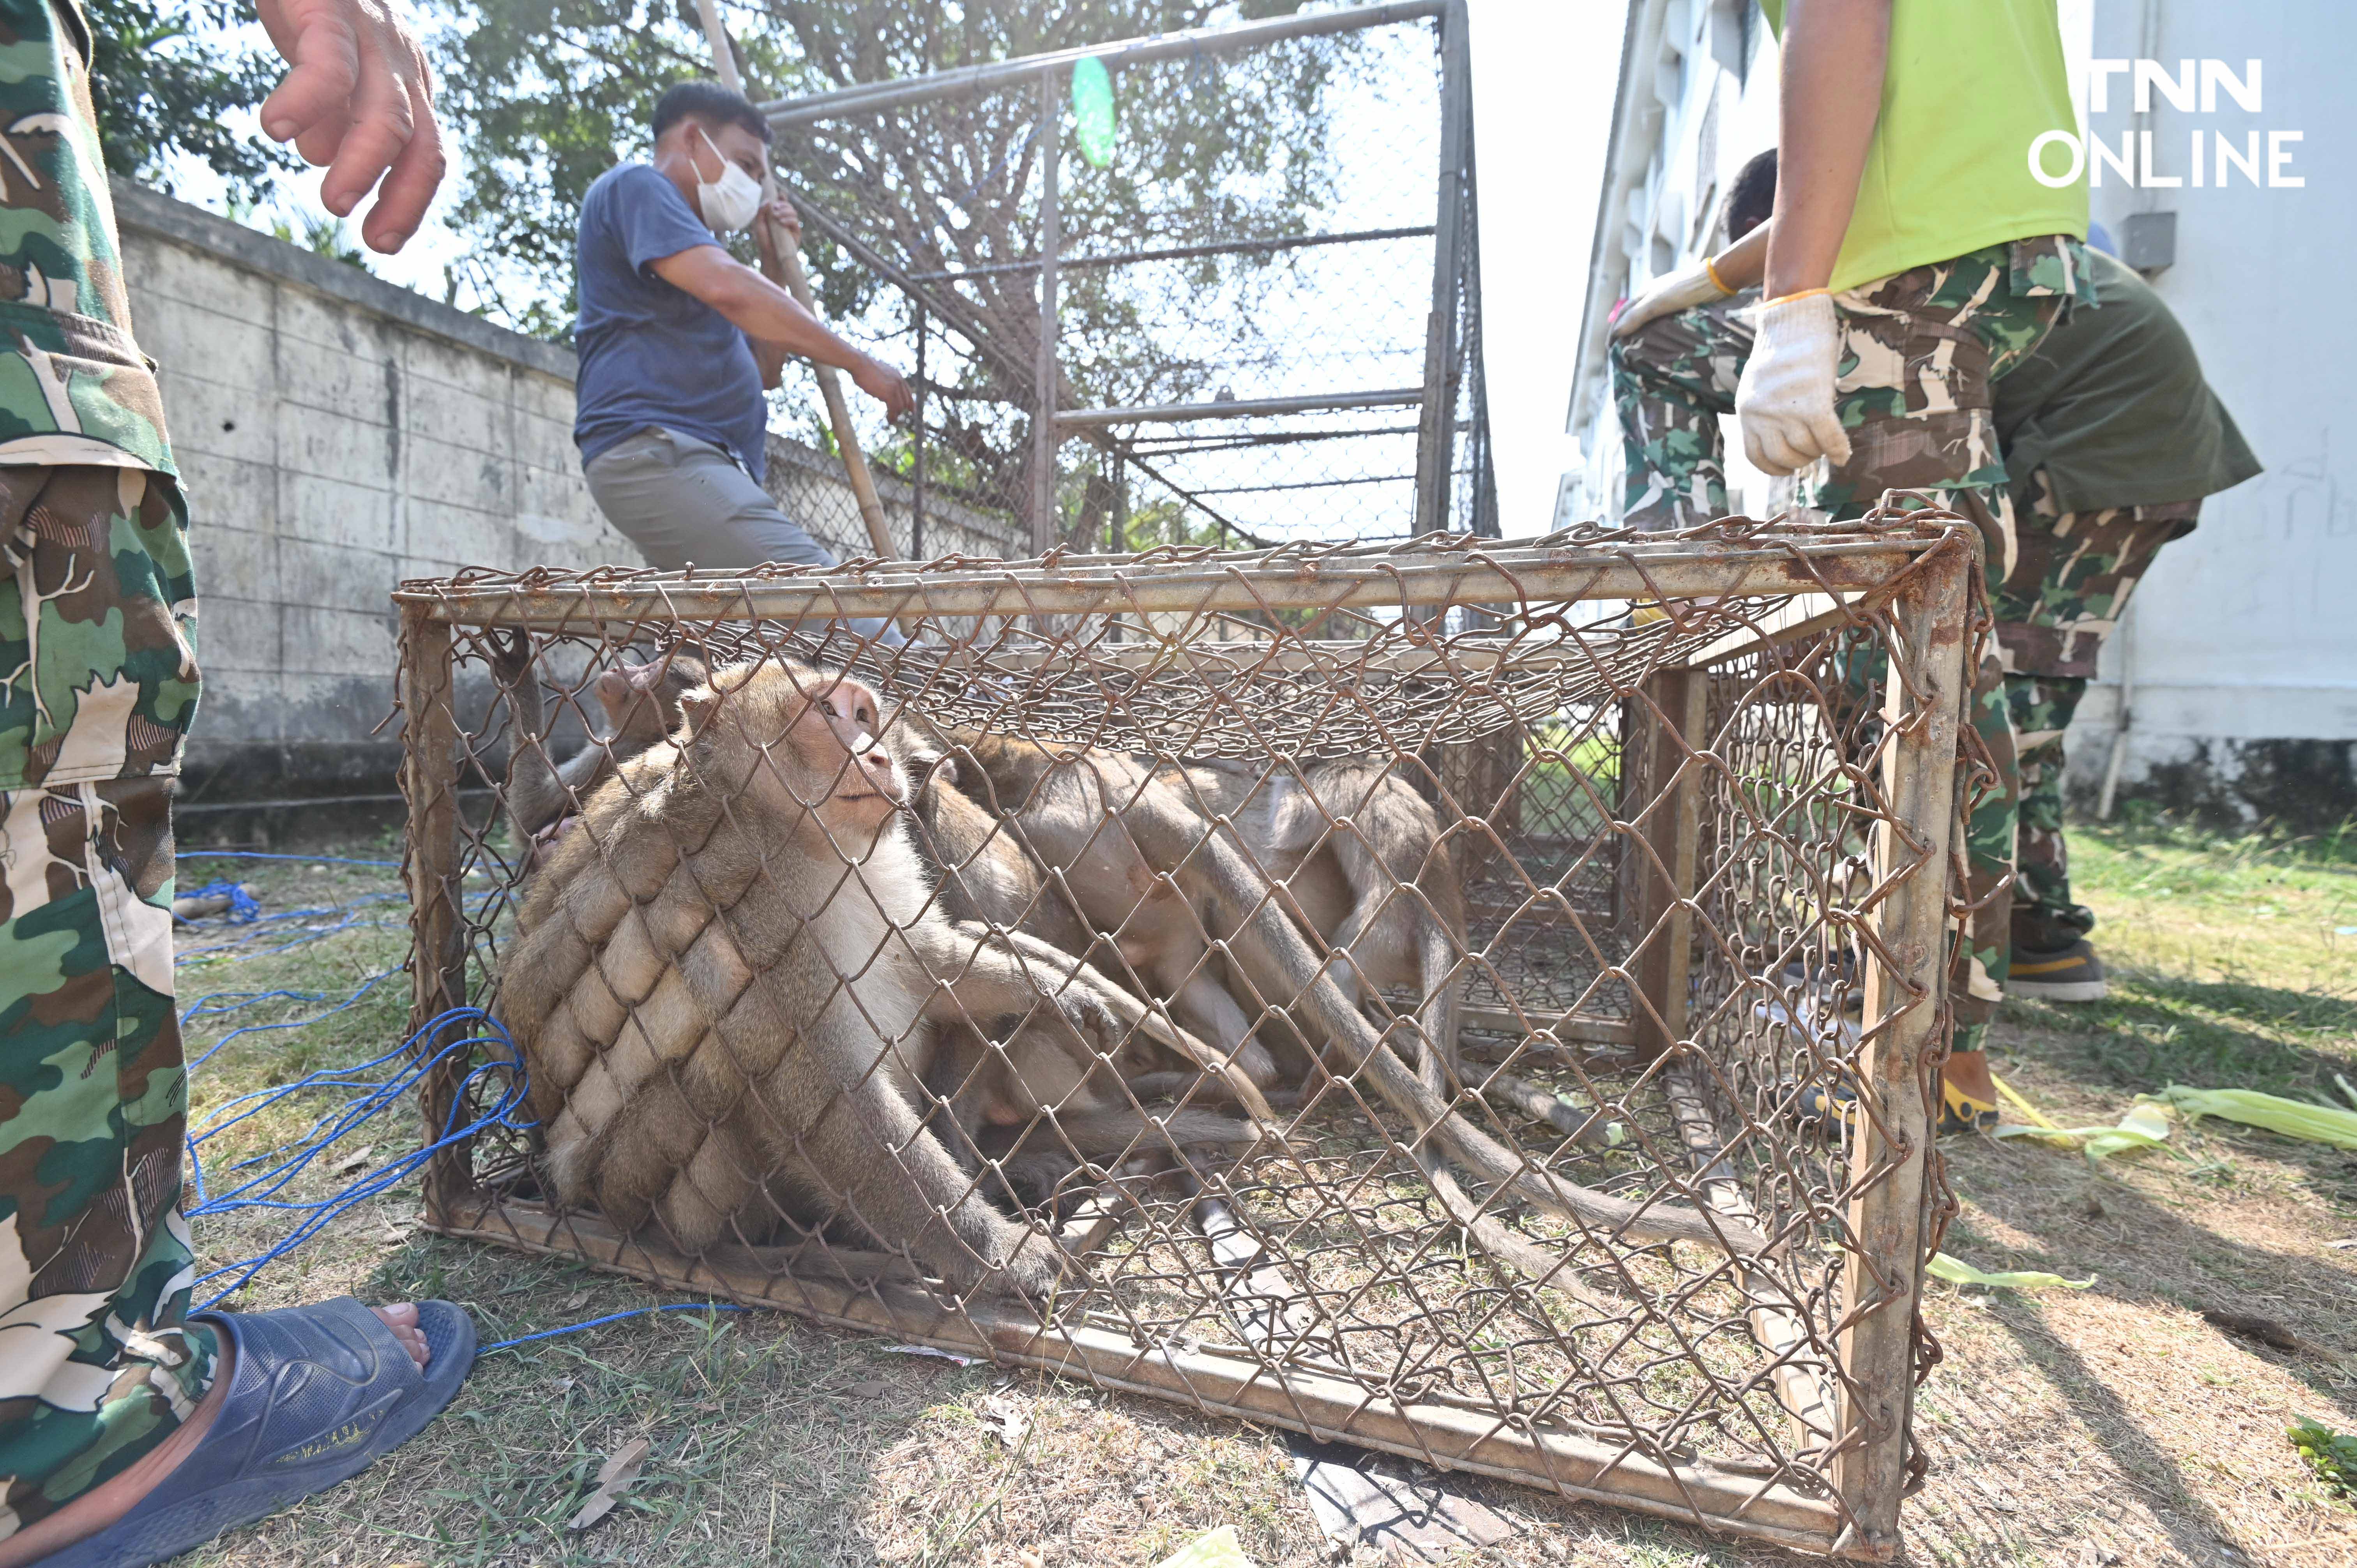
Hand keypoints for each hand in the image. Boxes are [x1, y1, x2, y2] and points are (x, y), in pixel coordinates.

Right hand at [252, 0, 444, 252]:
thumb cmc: (315, 9)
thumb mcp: (333, 68)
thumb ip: (332, 111)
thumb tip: (319, 153)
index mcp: (405, 85)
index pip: (426, 156)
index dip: (410, 202)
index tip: (381, 240)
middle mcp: (399, 65)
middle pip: (421, 144)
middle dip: (403, 199)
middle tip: (371, 240)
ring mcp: (371, 38)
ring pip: (388, 114)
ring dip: (363, 165)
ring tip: (333, 202)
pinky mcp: (330, 11)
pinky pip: (330, 63)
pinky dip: (308, 100)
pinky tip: (277, 128)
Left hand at [756, 194, 801, 244]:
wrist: (770, 255)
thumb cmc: (763, 240)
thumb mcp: (758, 225)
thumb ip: (761, 212)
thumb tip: (768, 201)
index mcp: (777, 215)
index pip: (782, 203)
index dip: (783, 198)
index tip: (780, 195)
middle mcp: (785, 219)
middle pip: (789, 206)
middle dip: (783, 204)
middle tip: (775, 207)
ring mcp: (791, 225)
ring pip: (793, 212)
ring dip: (786, 211)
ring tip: (777, 216)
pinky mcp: (796, 233)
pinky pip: (795, 222)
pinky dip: (789, 220)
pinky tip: (782, 222)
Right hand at [851, 354, 914, 422]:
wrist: (860, 364)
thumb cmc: (864, 368)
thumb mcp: (879, 372)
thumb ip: (885, 379)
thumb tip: (884, 387)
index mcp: (898, 376)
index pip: (908, 392)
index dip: (911, 403)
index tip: (911, 411)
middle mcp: (899, 381)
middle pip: (905, 401)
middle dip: (901, 410)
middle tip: (895, 417)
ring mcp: (895, 387)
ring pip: (900, 406)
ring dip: (895, 415)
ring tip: (890, 420)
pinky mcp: (889, 394)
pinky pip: (893, 409)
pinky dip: (891, 416)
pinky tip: (888, 419)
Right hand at [1609, 259, 1731, 339]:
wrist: (1715, 281)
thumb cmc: (1685, 290)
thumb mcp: (1657, 303)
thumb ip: (1637, 316)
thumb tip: (1617, 333)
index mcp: (1645, 293)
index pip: (1623, 314)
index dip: (1615, 330)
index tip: (1610, 347)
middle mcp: (1654, 296)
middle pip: (1633, 316)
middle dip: (1625, 332)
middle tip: (1621, 351)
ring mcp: (1667, 300)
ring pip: (1648, 319)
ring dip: (1640, 333)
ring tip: (1638, 350)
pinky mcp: (1680, 306)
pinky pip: (1661, 322)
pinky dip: (1654, 332)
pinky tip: (1658, 341)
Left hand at [1734, 293, 1850, 475]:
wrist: (1794, 319)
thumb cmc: (1782, 350)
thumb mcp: (1760, 385)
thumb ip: (1763, 411)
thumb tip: (1777, 436)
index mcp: (1746, 410)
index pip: (1755, 456)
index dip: (1774, 467)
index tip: (1788, 468)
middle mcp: (1761, 414)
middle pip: (1782, 457)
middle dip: (1800, 461)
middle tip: (1813, 452)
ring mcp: (1786, 409)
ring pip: (1805, 449)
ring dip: (1819, 452)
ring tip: (1825, 443)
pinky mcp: (1812, 401)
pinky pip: (1827, 437)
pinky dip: (1837, 449)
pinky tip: (1842, 455)